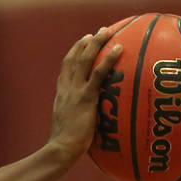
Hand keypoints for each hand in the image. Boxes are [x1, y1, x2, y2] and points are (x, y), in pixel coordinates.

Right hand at [48, 28, 122, 162]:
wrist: (61, 149)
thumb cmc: (66, 145)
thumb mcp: (69, 126)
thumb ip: (77, 117)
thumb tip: (89, 121)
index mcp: (61, 94)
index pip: (65, 69)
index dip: (73, 54)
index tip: (82, 44)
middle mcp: (66, 89)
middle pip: (73, 59)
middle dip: (85, 44)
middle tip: (96, 32)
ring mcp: (75, 92)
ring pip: (84, 60)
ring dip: (96, 43)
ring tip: (106, 31)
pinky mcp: (85, 98)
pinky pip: (98, 74)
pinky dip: (108, 59)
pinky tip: (119, 49)